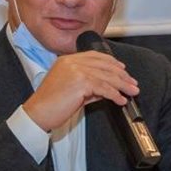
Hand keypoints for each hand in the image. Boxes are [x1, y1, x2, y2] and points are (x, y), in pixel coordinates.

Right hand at [22, 51, 137, 131]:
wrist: (37, 113)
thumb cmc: (51, 104)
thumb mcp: (72, 89)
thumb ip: (89, 85)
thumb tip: (108, 88)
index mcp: (67, 60)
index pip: (96, 56)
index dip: (112, 62)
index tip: (123, 70)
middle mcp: (72, 62)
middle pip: (104, 66)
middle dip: (122, 75)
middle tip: (132, 83)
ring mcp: (76, 71)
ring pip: (106, 77)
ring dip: (122, 85)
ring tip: (132, 92)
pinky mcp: (80, 83)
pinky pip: (103, 88)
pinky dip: (115, 95)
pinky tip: (120, 100)